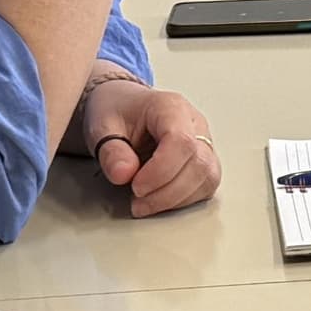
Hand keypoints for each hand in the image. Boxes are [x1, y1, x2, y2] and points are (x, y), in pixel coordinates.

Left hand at [82, 77, 219, 215]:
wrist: (124, 106)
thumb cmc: (118, 111)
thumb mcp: (103, 126)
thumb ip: (111, 151)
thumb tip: (123, 174)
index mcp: (171, 107)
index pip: (181, 141)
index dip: (161, 171)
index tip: (136, 187)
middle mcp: (195, 124)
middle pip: (199, 163)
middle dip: (167, 192)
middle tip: (137, 201)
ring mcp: (204, 143)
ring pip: (207, 178)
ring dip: (175, 199)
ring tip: (144, 203)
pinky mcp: (204, 162)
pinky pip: (206, 186)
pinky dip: (183, 200)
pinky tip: (159, 199)